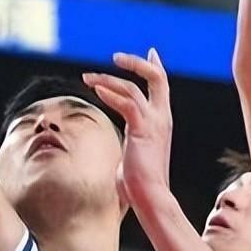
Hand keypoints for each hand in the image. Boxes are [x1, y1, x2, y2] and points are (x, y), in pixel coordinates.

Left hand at [82, 49, 171, 210]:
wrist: (151, 197)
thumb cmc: (140, 184)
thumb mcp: (135, 155)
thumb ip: (131, 144)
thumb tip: (120, 150)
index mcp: (161, 122)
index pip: (162, 87)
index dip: (155, 68)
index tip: (151, 53)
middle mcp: (161, 118)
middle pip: (157, 78)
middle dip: (137, 63)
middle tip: (116, 56)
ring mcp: (154, 123)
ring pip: (133, 88)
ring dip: (108, 79)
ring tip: (88, 77)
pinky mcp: (142, 130)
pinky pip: (127, 104)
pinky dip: (111, 94)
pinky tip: (96, 89)